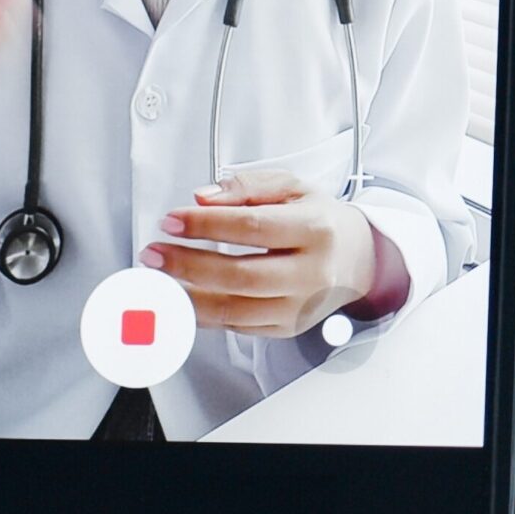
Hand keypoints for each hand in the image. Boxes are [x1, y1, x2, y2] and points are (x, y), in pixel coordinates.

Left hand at [143, 169, 379, 335]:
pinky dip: (203, 314)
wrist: (359, 259)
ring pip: (235, 308)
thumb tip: (203, 198)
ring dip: (187, 295)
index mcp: (317, 229)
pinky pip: (237, 326)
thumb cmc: (322, 221)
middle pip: (240, 274)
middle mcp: (312, 272)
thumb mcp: (293, 188)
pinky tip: (183, 298)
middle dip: (188, 264)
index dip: (206, 224)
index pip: (253, 227)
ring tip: (160, 279)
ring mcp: (300, 306)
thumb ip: (247, 186)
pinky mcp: (287, 327)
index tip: (174, 220)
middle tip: (155, 252)